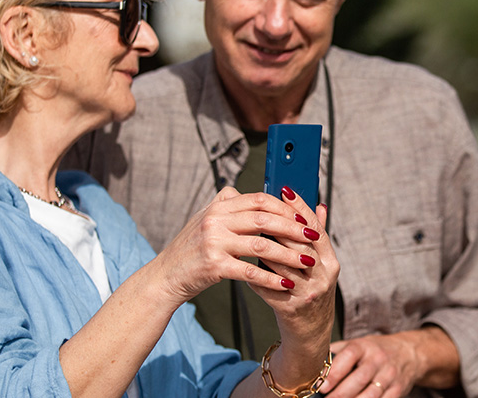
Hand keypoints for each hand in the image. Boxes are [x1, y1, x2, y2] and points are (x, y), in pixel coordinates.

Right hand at [152, 187, 322, 304]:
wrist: (165, 276)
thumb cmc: (190, 250)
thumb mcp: (206, 220)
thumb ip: (229, 206)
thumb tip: (257, 194)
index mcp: (219, 206)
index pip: (259, 199)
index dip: (285, 207)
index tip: (304, 217)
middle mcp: (216, 220)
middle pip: (264, 219)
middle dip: (293, 228)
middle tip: (313, 236)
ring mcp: (214, 242)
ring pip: (261, 244)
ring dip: (289, 254)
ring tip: (307, 261)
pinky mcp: (213, 266)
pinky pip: (249, 271)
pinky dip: (271, 278)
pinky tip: (286, 283)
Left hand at [250, 190, 338, 347]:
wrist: (310, 331)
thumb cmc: (310, 290)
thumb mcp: (320, 264)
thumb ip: (317, 237)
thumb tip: (320, 206)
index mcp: (330, 262)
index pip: (315, 229)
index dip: (300, 208)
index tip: (285, 188)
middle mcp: (323, 278)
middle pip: (298, 244)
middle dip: (277, 224)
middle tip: (258, 208)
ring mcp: (307, 294)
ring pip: (281, 263)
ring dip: (263, 247)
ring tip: (248, 232)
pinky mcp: (289, 308)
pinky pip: (267, 285)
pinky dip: (255, 273)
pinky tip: (245, 263)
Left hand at [322, 328, 460, 397]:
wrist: (409, 353)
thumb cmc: (376, 350)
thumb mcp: (359, 344)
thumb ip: (338, 352)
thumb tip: (312, 363)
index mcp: (365, 346)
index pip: (349, 356)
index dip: (335, 372)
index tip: (322, 386)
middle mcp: (378, 360)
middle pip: (359, 379)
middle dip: (340, 394)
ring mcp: (389, 376)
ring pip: (370, 394)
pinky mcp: (398, 390)